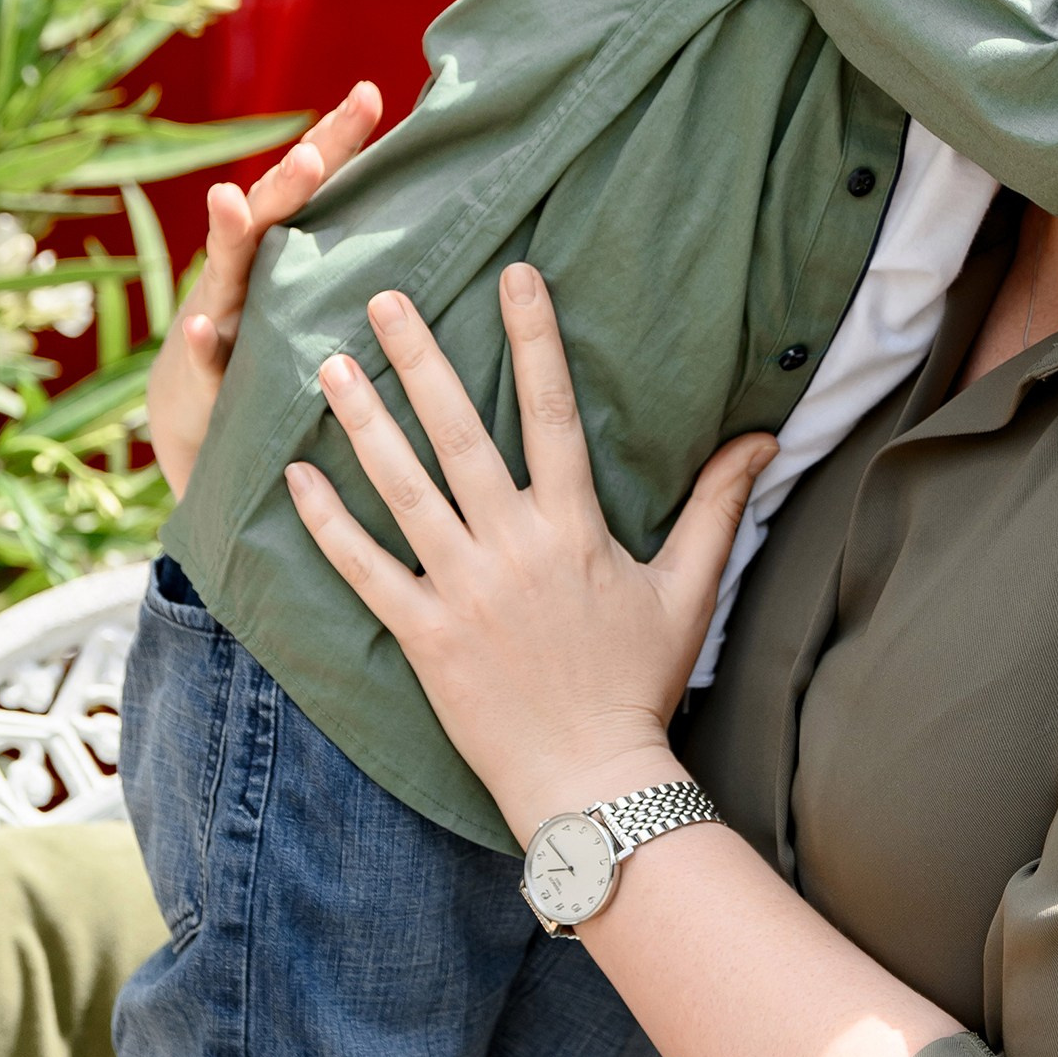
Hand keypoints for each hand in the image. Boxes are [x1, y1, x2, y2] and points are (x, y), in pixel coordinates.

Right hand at [146, 81, 383, 498]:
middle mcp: (250, 267)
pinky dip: (202, 343)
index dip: (337, 138)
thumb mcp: (320, 288)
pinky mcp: (201, 370)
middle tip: (310, 153)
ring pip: (224, 268)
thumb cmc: (281, 338)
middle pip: (270, 211)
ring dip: (228, 232)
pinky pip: (202, 357)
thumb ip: (363, 243)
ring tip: (229, 198)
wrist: (205, 413)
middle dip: (289, 180)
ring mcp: (221, 313)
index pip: (316, 182)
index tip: (368, 93)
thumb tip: (445, 196)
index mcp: (288, 243)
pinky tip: (204, 328)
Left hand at [283, 263, 775, 840]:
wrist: (594, 779)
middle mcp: (513, 547)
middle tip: (385, 298)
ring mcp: (461, 590)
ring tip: (329, 366)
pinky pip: (364, 571)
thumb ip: (717, 505)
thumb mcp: (690, 588)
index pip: (554, 412)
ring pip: (403, 489)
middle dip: (421, 360)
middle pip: (460, 434)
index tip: (516, 277)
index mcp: (574, 528)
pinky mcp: (422, 637)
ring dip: (365, 424)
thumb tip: (761, 438)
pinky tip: (296, 477)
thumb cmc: (641, 683)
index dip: (535, 339)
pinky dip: (327, 525)